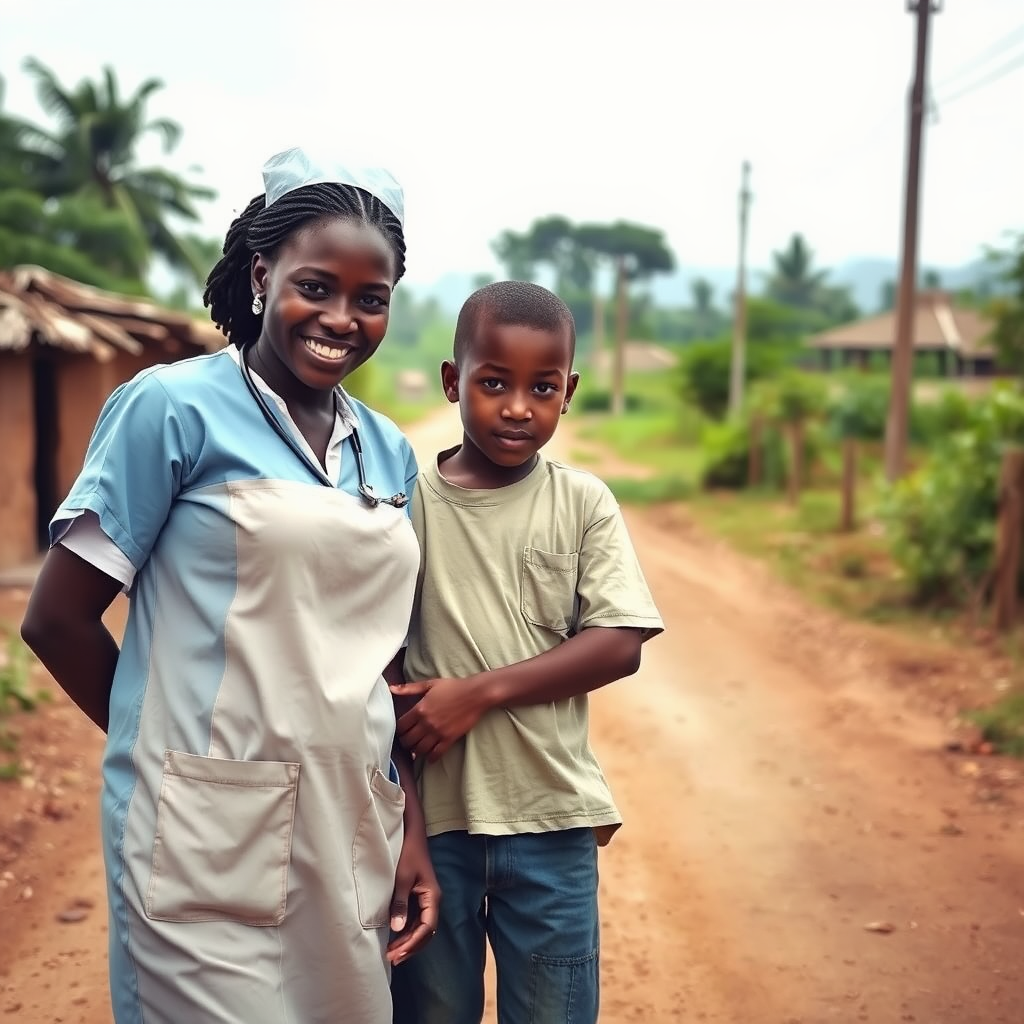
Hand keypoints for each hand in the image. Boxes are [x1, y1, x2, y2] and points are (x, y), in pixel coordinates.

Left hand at [387, 825, 440, 964]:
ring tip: (392, 953)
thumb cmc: (408, 853)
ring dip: (408, 941)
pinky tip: (395, 938)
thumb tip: (397, 929)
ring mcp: (425, 900)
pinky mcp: (418, 897)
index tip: (397, 953)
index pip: (427, 927)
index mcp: (432, 897)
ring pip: (420, 927)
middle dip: (410, 946)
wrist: (411, 835)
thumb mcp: (402, 878)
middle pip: (425, 931)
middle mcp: (432, 901)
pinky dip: (406, 931)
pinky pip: (415, 920)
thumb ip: (400, 903)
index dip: (412, 942)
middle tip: (392, 958)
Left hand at [390, 678, 490, 761]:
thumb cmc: (453, 687)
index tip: (402, 730)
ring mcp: (438, 733)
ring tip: (417, 749)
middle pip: (408, 741)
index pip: (400, 726)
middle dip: (405, 742)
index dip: (399, 730)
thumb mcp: (430, 684)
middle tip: (408, 741)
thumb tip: (391, 688)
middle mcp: (426, 723)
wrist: (475, 694)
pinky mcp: (449, 739)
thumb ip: (409, 688)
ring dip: (416, 751)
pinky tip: (429, 756)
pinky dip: (431, 758)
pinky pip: (436, 753)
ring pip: (419, 750)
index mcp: (420, 709)